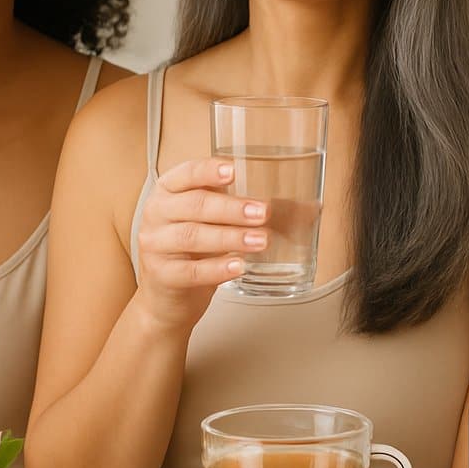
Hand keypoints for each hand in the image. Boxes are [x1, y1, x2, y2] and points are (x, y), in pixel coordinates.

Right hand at [132, 157, 269, 331]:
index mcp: (170, 190)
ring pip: (192, 236)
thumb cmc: (198, 249)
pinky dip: (217, 269)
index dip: (209, 171)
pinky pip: (190, 271)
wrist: (168, 296)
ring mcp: (155, 245)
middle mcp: (157, 213)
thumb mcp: (220, 223)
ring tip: (260, 241)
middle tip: (264, 212)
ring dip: (230, 237)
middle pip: (194, 205)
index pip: (186, 173)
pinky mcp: (161, 275)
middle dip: (231, 208)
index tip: (234, 171)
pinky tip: (238, 267)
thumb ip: (257, 212)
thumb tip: (312, 209)